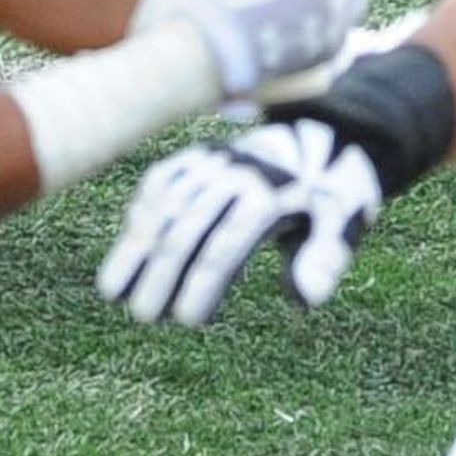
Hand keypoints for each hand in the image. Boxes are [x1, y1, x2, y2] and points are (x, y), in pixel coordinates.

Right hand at [98, 118, 383, 324]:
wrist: (325, 134)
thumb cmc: (332, 195)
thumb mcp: (343, 225)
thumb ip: (324, 259)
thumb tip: (304, 298)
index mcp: (270, 193)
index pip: (226, 244)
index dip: (203, 282)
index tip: (186, 321)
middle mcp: (233, 172)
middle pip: (187, 226)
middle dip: (160, 272)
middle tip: (142, 316)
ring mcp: (211, 159)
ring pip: (162, 204)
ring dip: (136, 246)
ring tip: (113, 291)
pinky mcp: (197, 154)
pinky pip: (159, 181)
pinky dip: (139, 214)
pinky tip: (126, 247)